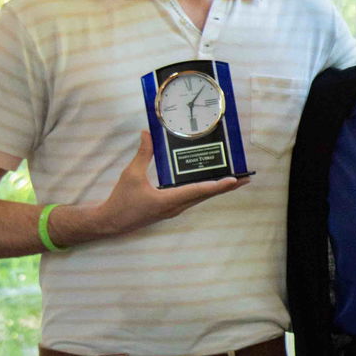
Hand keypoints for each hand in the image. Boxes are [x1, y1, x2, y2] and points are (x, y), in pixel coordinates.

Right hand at [66, 132, 248, 242]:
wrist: (110, 222)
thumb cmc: (122, 200)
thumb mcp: (131, 174)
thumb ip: (143, 154)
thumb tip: (148, 133)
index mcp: (169, 200)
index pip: (198, 190)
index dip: (218, 185)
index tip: (235, 180)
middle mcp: (176, 207)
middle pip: (206, 195)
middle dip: (226, 187)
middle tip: (244, 179)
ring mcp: (174, 209)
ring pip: (200, 198)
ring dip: (216, 189)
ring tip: (233, 181)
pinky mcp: (170, 209)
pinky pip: (192, 199)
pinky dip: (203, 191)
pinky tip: (209, 185)